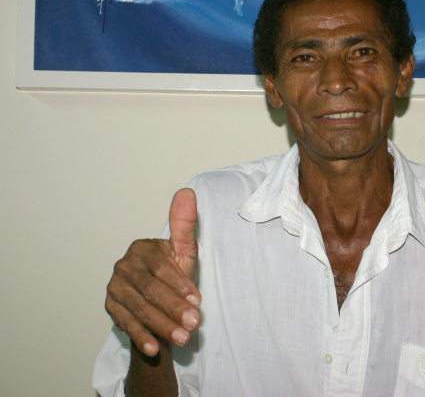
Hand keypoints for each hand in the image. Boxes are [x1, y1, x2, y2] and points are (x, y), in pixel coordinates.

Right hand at [105, 188, 200, 356]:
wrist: (159, 302)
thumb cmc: (175, 275)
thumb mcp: (184, 253)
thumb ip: (184, 225)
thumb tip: (187, 193)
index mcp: (142, 248)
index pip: (161, 268)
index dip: (180, 285)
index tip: (198, 301)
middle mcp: (124, 266)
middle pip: (150, 290)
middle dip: (173, 308)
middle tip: (193, 324)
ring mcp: (114, 287)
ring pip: (140, 309)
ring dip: (161, 326)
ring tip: (182, 338)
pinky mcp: (110, 307)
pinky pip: (126, 324)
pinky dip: (141, 337)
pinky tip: (155, 348)